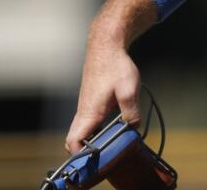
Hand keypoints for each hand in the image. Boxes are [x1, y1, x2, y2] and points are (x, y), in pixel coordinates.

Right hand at [65, 35, 142, 152]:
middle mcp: (83, 113)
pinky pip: (87, 123)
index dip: (80, 156)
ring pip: (81, 132)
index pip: (74, 142)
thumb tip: (132, 128)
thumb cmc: (116, 66)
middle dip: (85, 152)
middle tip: (104, 156)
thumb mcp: (129, 89)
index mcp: (89, 113)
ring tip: (111, 145)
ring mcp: (85, 108)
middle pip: (74, 141)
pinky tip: (113, 129)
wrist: (107, 46)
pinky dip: (95, 131)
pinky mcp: (91, 103)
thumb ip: (131, 111)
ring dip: (92, 141)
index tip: (94, 160)